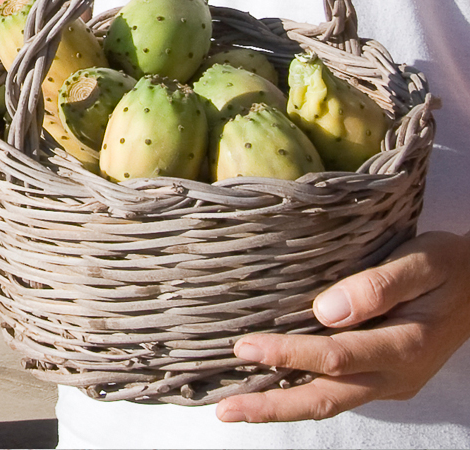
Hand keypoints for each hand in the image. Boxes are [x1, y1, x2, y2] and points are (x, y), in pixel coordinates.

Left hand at [216, 229, 469, 422]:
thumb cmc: (450, 266)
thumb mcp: (425, 262)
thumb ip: (379, 285)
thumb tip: (326, 311)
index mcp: (406, 346)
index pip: (335, 358)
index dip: (288, 354)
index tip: (244, 347)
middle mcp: (395, 375)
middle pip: (325, 399)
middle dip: (272, 408)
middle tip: (225, 410)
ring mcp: (388, 382)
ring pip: (328, 402)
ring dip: (280, 407)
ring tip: (234, 408)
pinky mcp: (380, 378)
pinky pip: (336, 392)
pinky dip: (299, 394)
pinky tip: (267, 388)